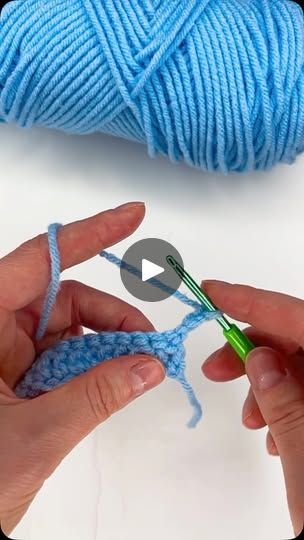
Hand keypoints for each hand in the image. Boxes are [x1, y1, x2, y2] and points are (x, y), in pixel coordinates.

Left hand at [0, 202, 164, 533]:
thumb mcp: (33, 436)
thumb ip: (97, 396)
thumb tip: (150, 366)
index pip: (38, 262)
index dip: (89, 234)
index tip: (133, 216)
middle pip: (63, 300)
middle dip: (112, 316)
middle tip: (151, 344)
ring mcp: (5, 354)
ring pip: (68, 330)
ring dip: (107, 345)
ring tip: (138, 368)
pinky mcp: (16, 377)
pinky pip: (64, 357)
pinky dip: (93, 367)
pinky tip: (112, 383)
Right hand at [202, 280, 303, 534]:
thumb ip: (285, 403)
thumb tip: (260, 360)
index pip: (300, 318)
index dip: (252, 301)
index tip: (214, 292)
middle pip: (300, 340)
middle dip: (253, 349)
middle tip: (216, 365)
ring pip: (302, 367)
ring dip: (267, 382)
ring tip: (250, 416)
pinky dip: (284, 401)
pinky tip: (274, 429)